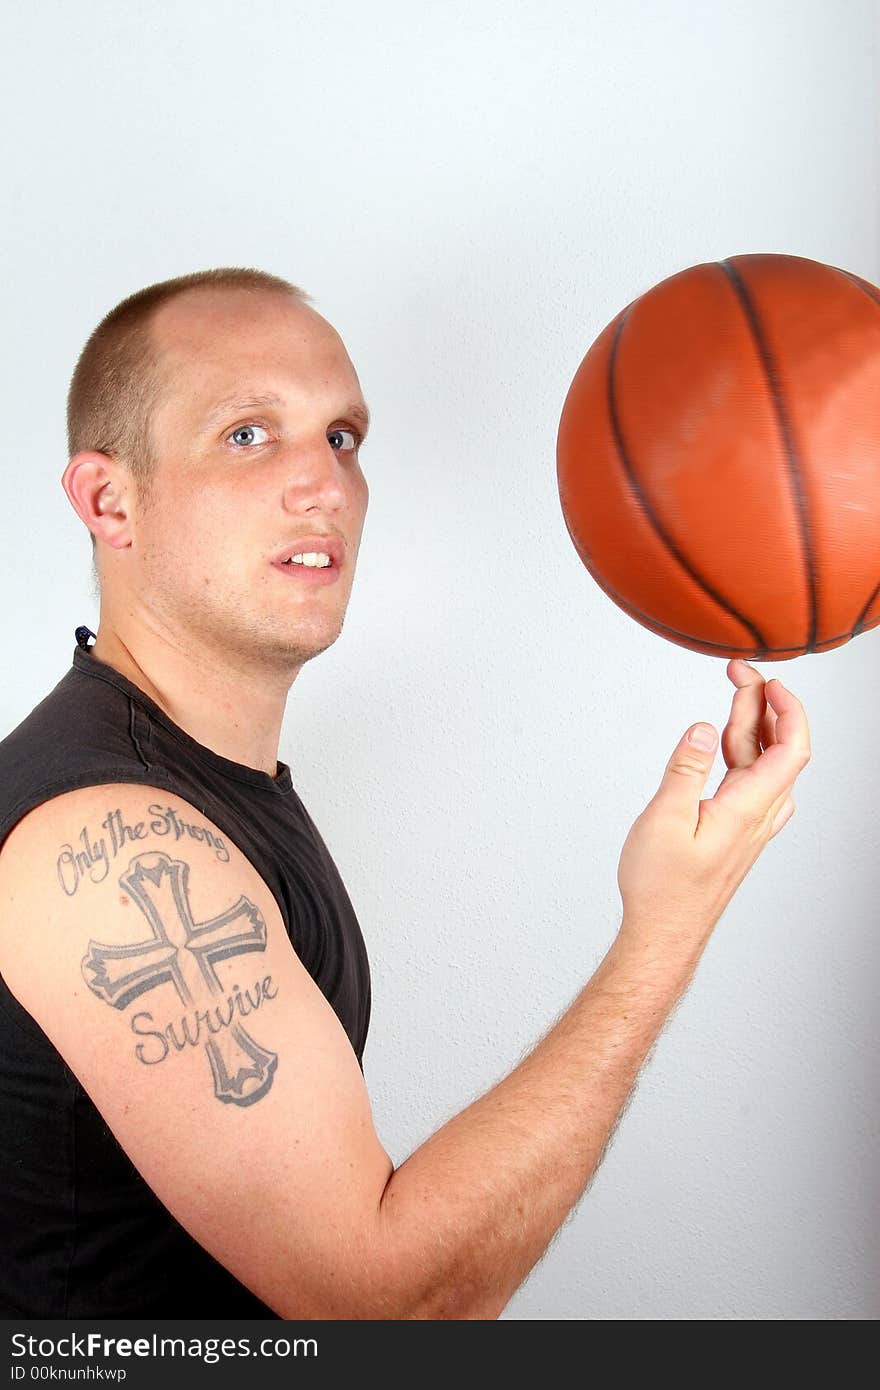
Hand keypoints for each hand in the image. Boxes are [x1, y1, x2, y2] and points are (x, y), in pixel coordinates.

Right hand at [615, 659, 811, 948]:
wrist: (664, 931)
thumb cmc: (664, 888)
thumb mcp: (664, 820)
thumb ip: (684, 769)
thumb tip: (700, 728)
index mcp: (748, 809)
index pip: (792, 749)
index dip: (788, 709)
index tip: (768, 680)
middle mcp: (758, 815)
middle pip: (778, 748)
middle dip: (762, 704)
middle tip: (737, 673)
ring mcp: (750, 823)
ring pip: (763, 762)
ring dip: (750, 725)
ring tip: (730, 696)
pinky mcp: (737, 829)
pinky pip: (750, 779)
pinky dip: (740, 750)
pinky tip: (720, 740)